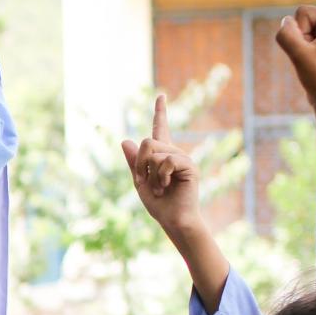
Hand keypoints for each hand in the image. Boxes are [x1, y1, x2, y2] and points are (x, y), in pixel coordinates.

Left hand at [120, 95, 202, 234]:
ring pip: (155, 151)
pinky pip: (167, 160)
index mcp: (162, 156)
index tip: (160, 95)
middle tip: (146, 182)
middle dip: (140, 163)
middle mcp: (174, 153)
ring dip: (150, 174)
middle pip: (148, 142)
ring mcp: (183, 159)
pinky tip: (166, 186)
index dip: (160, 112)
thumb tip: (125, 140)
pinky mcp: (190, 166)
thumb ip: (134, 162)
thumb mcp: (139, 182)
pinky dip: (160, 176)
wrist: (173, 219)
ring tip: (159, 188)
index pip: (160, 130)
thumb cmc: (158, 204)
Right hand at [274, 0, 315, 110]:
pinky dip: (295, 46)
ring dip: (296, 41)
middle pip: (301, 12)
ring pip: (295, 24)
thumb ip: (286, 35)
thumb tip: (284, 24)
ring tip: (310, 59)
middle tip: (310, 54)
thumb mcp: (299, 56)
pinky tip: (308, 61)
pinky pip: (296, 34)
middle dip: (297, 30)